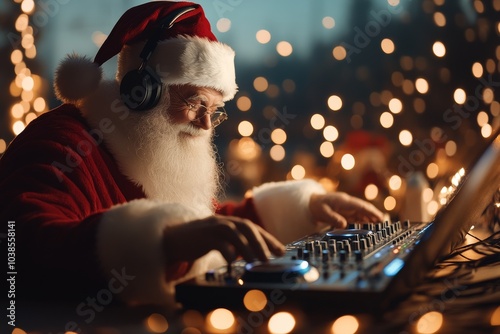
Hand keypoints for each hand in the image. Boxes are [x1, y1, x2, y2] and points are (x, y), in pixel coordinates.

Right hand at [162, 215, 285, 264]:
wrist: (171, 238)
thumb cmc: (197, 242)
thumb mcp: (218, 240)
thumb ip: (234, 244)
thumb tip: (254, 256)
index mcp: (229, 222)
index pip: (253, 228)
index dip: (268, 238)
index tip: (281, 251)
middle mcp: (223, 221)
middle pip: (246, 226)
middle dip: (261, 242)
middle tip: (271, 258)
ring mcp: (212, 227)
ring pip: (235, 232)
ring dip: (248, 247)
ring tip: (257, 262)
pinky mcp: (202, 236)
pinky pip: (217, 241)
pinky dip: (227, 250)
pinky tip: (233, 261)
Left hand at [309, 192, 383, 228]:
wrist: (312, 203)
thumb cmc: (317, 206)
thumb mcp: (323, 213)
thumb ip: (333, 218)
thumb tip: (344, 225)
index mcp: (344, 201)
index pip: (360, 205)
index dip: (370, 211)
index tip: (379, 217)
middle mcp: (348, 203)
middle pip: (364, 208)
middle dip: (374, 215)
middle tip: (385, 223)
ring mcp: (348, 207)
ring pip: (363, 212)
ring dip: (371, 218)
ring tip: (381, 226)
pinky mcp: (347, 212)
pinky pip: (358, 216)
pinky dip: (365, 220)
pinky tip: (370, 226)